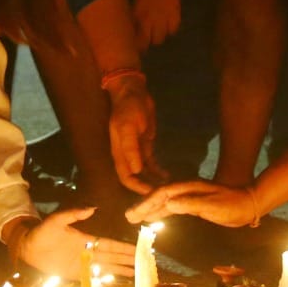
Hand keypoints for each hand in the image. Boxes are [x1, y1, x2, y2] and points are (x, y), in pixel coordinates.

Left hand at [13, 208, 137, 277]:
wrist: (28, 247)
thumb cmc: (43, 232)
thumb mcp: (57, 220)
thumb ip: (74, 214)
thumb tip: (92, 208)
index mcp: (87, 240)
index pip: (111, 245)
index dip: (125, 248)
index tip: (139, 249)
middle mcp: (89, 253)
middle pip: (114, 258)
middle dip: (130, 261)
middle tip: (147, 264)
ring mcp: (83, 265)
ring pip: (107, 268)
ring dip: (122, 271)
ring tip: (138, 275)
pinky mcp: (75, 275)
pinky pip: (94, 279)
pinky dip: (106, 281)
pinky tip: (117, 284)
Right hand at [108, 76, 163, 193]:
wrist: (133, 92)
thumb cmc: (129, 108)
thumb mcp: (128, 126)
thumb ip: (130, 148)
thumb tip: (136, 170)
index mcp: (119, 152)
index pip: (126, 176)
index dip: (137, 187)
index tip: (151, 194)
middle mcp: (127, 155)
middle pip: (135, 178)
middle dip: (146, 187)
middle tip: (163, 194)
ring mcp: (137, 150)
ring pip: (144, 173)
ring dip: (153, 181)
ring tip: (168, 187)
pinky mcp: (145, 145)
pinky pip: (151, 163)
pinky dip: (158, 171)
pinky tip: (167, 175)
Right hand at [125, 179, 259, 226]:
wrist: (249, 204)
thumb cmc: (233, 205)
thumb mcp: (213, 206)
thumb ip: (190, 204)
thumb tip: (168, 203)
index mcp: (189, 188)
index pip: (163, 194)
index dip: (148, 203)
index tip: (135, 213)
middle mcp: (186, 190)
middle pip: (159, 197)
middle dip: (143, 206)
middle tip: (127, 217)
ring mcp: (189, 197)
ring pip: (164, 202)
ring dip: (149, 210)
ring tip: (134, 218)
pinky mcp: (193, 204)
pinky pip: (172, 208)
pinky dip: (161, 212)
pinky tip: (154, 218)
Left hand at [131, 0, 186, 47]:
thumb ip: (130, 4)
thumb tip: (123, 14)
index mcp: (138, 12)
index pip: (135, 37)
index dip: (133, 44)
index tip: (128, 44)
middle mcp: (152, 18)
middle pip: (149, 42)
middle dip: (144, 42)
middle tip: (139, 37)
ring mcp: (165, 15)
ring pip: (162, 38)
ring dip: (156, 36)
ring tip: (151, 32)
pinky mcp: (176, 10)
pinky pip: (174, 28)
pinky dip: (169, 29)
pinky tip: (164, 24)